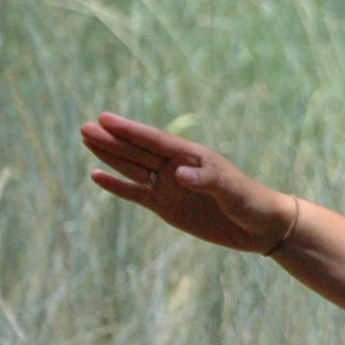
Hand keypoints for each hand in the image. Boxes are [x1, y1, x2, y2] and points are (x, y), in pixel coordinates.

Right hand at [80, 112, 296, 253]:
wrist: (259, 226)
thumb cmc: (250, 201)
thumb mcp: (231, 190)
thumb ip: (206, 180)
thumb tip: (178, 174)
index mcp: (192, 156)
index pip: (155, 140)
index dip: (130, 130)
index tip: (105, 118)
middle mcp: (176, 167)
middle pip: (138, 151)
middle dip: (112, 140)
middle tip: (85, 127)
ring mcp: (168, 186)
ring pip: (133, 167)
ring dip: (111, 155)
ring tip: (87, 140)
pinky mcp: (165, 206)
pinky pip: (135, 193)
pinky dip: (117, 185)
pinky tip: (97, 175)